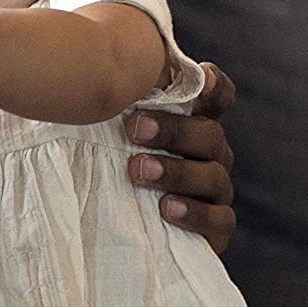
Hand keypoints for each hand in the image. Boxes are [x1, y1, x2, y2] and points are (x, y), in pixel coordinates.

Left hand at [125, 62, 235, 253]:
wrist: (119, 232)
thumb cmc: (114, 165)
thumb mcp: (113, 136)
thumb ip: (116, 110)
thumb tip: (89, 80)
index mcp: (192, 125)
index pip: (216, 99)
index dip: (214, 85)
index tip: (202, 74)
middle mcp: (210, 154)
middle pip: (209, 134)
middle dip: (172, 130)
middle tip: (134, 129)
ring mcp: (215, 190)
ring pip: (212, 176)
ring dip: (176, 171)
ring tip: (139, 170)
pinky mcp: (216, 227)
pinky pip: (218, 219)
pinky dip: (194, 213)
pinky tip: (166, 209)